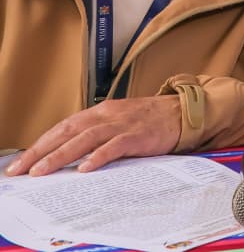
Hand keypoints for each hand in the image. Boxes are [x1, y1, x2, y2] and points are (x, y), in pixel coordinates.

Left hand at [4, 96, 180, 175]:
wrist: (184, 112)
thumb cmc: (151, 120)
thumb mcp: (120, 121)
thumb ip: (98, 134)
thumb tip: (70, 155)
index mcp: (102, 111)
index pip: (64, 126)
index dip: (41, 143)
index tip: (22, 161)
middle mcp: (108, 115)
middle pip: (68, 131)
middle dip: (41, 151)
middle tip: (21, 169)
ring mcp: (123, 124)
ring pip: (85, 138)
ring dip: (61, 155)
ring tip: (42, 171)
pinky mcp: (139, 135)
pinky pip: (115, 146)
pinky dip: (98, 157)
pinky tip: (85, 168)